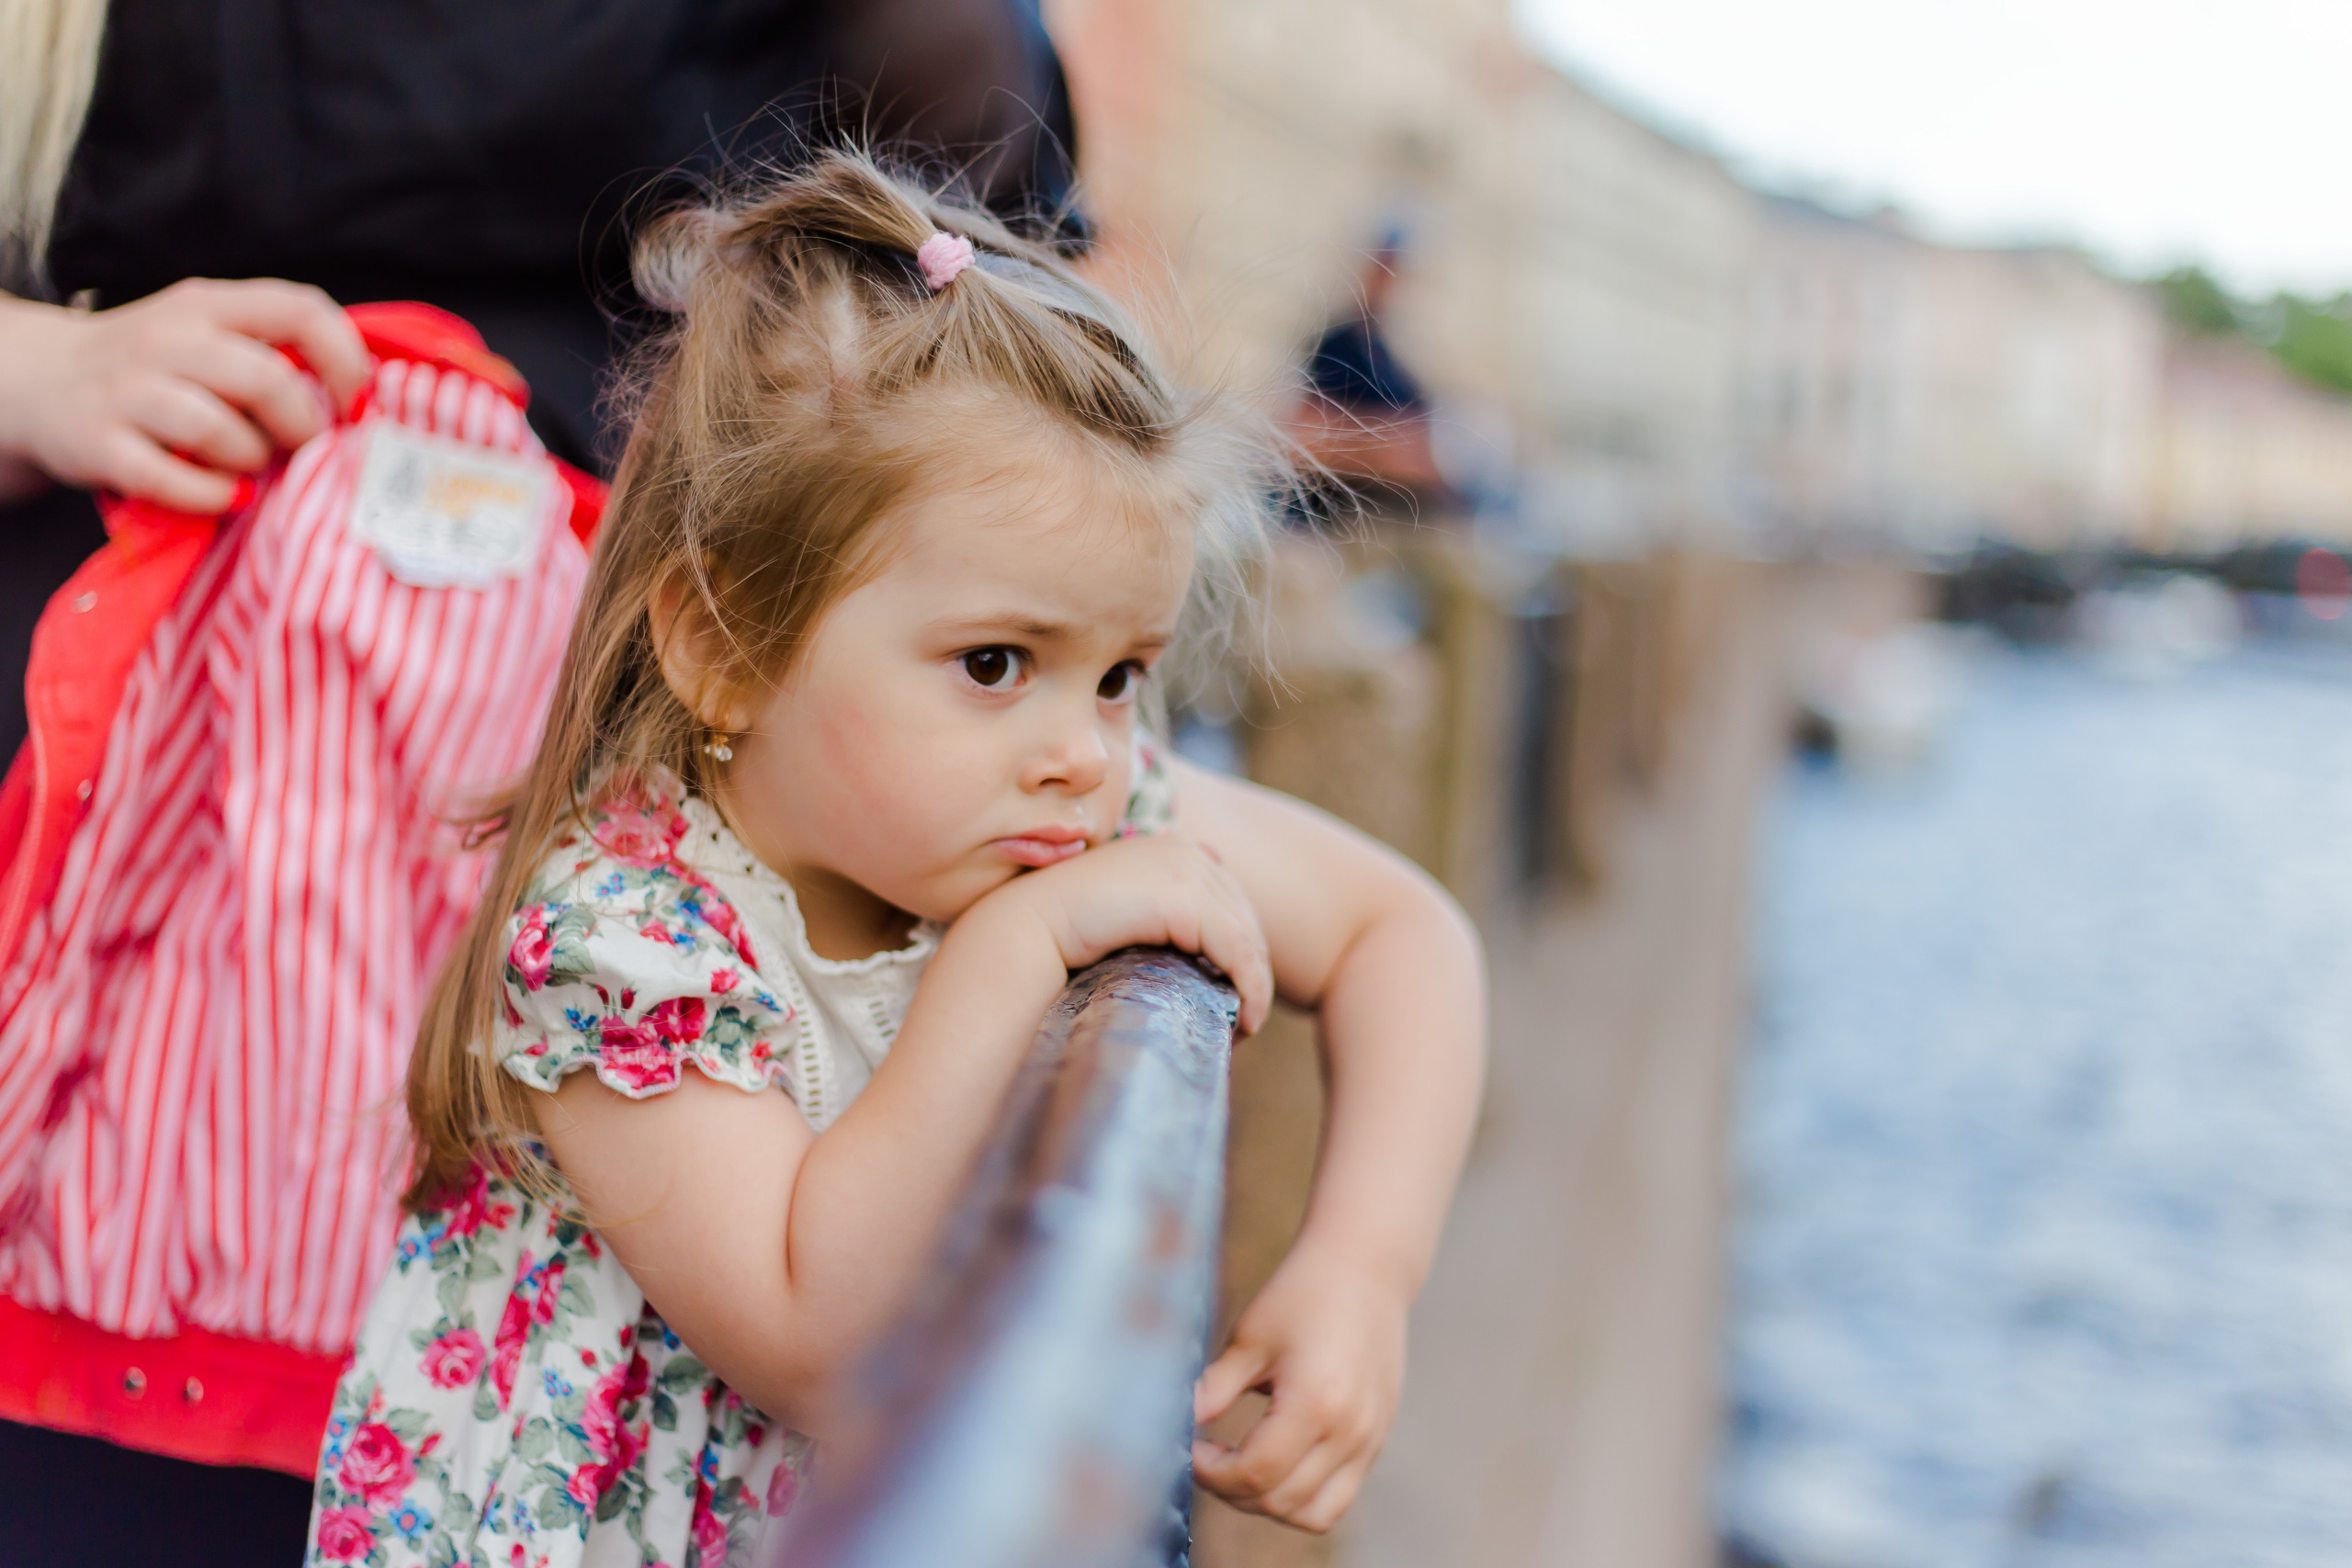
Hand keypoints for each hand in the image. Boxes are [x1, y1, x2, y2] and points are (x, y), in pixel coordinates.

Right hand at [0, 279, 370, 511]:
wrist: (38, 381)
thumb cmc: (154, 368)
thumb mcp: (207, 335)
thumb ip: (273, 351)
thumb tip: (364, 402)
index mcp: (208, 305)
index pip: (300, 309)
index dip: (347, 360)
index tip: (359, 403)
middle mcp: (168, 339)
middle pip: (267, 380)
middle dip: (305, 427)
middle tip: (307, 452)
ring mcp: (128, 391)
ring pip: (221, 431)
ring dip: (256, 462)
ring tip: (255, 469)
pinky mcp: (99, 444)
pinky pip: (173, 480)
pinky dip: (214, 496)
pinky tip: (226, 497)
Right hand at [979, 832, 1272, 1033]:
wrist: (1025, 929)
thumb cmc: (1064, 932)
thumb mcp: (1121, 914)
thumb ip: (1157, 910)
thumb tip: (1192, 921)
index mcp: (1172, 848)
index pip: (1229, 901)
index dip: (1240, 949)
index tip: (1233, 993)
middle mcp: (1185, 850)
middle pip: (1245, 918)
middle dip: (1252, 969)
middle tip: (1245, 1019)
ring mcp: (1186, 869)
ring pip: (1248, 938)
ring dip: (1254, 986)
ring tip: (1244, 1027)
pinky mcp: (1184, 899)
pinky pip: (1237, 950)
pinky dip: (1250, 988)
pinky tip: (1246, 1021)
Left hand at [1191, 1247, 1408, 1532]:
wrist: (1365, 1268)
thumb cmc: (1303, 1293)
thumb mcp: (1249, 1337)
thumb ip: (1214, 1389)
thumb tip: (1174, 1425)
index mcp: (1315, 1402)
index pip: (1256, 1473)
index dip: (1212, 1473)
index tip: (1192, 1450)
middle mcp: (1350, 1430)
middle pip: (1281, 1501)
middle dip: (1233, 1491)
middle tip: (1208, 1459)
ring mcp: (1370, 1439)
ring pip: (1313, 1514)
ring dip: (1269, 1503)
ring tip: (1241, 1466)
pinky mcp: (1377, 1439)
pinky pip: (1338, 1496)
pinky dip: (1301, 1495)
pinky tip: (1274, 1458)